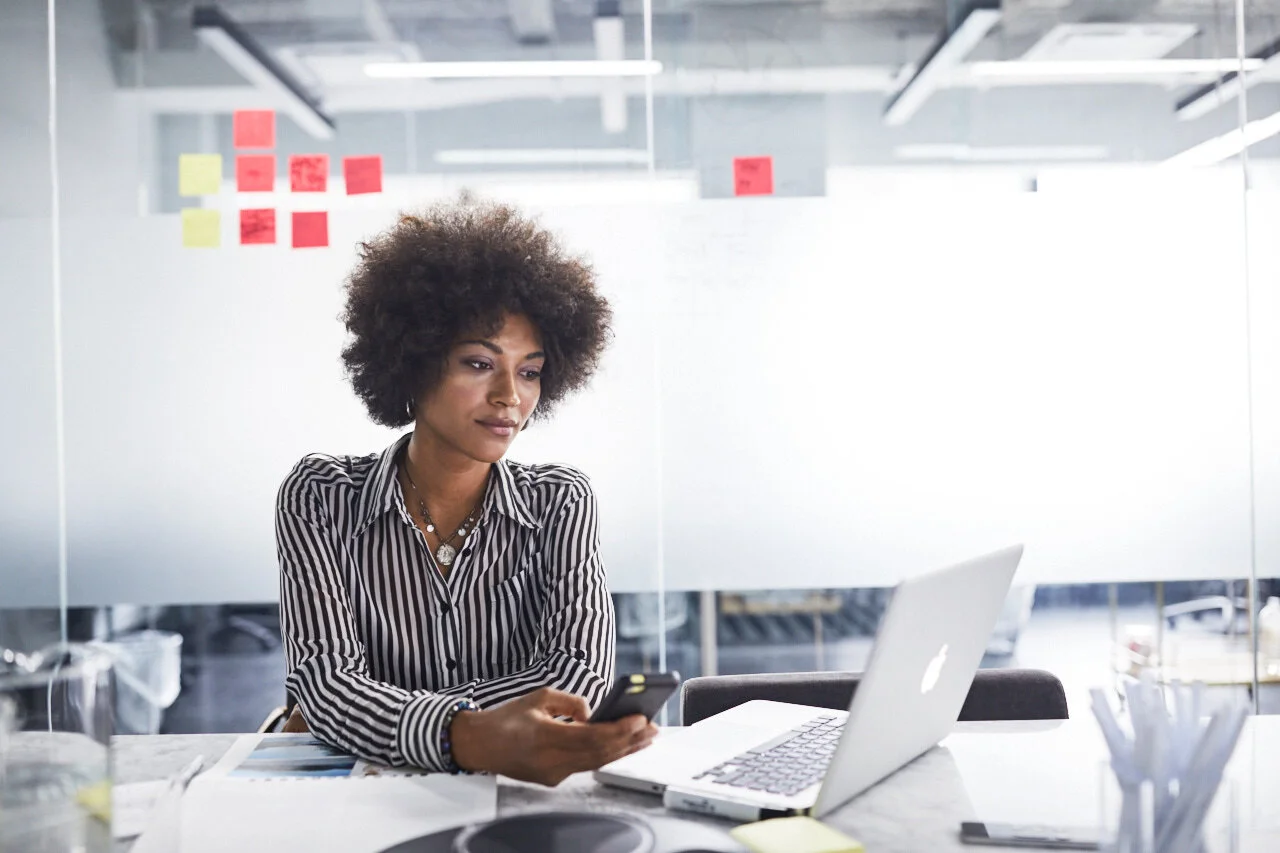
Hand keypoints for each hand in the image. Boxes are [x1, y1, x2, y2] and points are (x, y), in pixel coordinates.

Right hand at [450, 687, 657, 785]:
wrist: (480, 744)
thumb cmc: (507, 718)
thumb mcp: (538, 697)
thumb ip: (570, 702)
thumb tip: (593, 713)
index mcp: (543, 735)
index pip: (591, 736)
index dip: (619, 730)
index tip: (640, 720)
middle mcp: (548, 759)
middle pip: (599, 753)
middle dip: (629, 741)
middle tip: (653, 728)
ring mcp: (551, 773)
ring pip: (596, 763)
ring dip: (623, 750)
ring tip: (645, 738)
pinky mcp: (551, 780)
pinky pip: (585, 767)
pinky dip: (606, 756)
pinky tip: (621, 747)